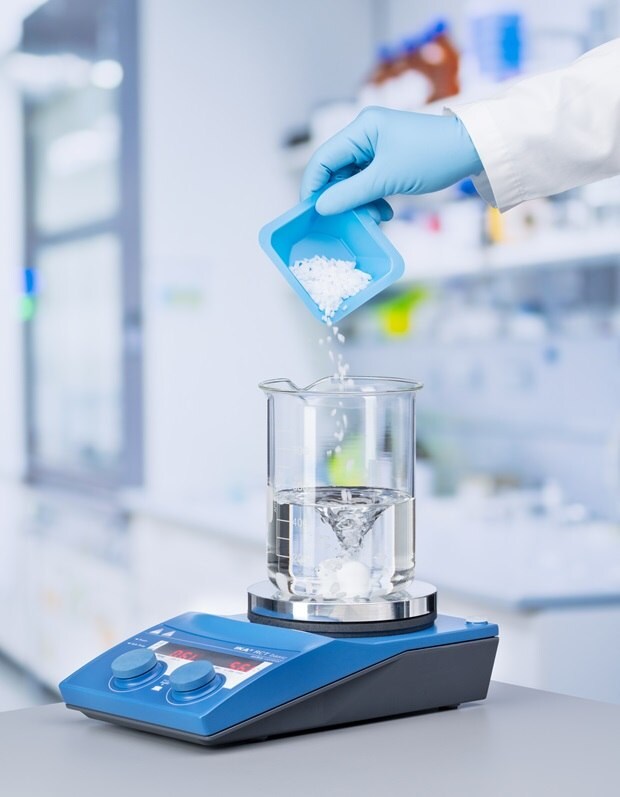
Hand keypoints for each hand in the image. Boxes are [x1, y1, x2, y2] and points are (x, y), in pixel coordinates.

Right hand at [301, 107, 481, 218]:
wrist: (472, 150)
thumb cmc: (432, 156)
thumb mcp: (388, 178)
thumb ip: (351, 193)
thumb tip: (321, 206)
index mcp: (361, 128)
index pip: (323, 157)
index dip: (313, 186)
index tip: (310, 212)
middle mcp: (365, 134)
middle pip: (336, 170)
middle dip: (340, 198)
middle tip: (346, 220)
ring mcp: (377, 147)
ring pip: (352, 180)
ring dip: (359, 202)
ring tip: (374, 216)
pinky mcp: (388, 160)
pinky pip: (369, 183)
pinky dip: (372, 199)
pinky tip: (384, 211)